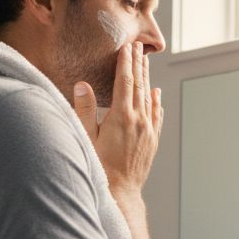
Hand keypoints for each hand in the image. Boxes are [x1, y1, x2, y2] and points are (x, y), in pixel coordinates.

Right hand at [71, 42, 163, 197]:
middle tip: (139, 47)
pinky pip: (157, 115)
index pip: (125, 81)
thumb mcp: (86, 138)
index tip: (127, 47)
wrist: (120, 192)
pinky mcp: (152, 141)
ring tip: (145, 62)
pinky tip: (156, 94)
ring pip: (149, 98)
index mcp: (122, 116)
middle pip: (140, 85)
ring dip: (147, 78)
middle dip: (138, 64)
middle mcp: (139, 121)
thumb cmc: (99, 167)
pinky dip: (157, 102)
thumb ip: (85, 110)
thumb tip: (82, 85)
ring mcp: (148, 131)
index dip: (126, 62)